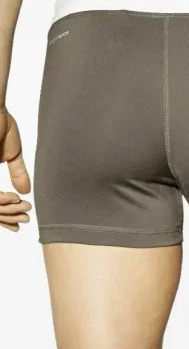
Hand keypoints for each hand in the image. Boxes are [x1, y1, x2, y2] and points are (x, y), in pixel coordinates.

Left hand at [0, 106, 31, 231]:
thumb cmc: (0, 121)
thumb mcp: (11, 153)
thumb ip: (17, 172)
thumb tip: (26, 190)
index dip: (4, 211)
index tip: (17, 222)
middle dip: (4, 216)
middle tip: (18, 226)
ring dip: (3, 209)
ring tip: (18, 216)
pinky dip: (0, 198)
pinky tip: (12, 202)